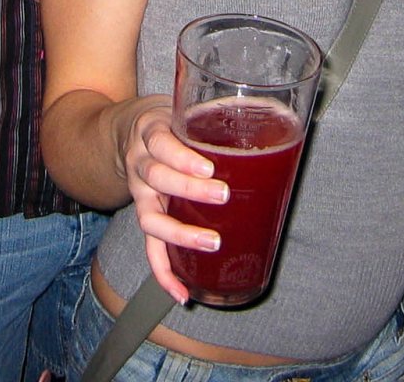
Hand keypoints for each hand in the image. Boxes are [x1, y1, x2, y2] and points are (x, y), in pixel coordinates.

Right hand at [122, 100, 225, 304]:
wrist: (130, 132)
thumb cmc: (170, 123)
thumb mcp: (185, 111)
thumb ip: (218, 114)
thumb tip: (273, 119)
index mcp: (153, 133)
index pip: (161, 143)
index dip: (182, 157)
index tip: (208, 167)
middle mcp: (141, 164)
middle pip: (157, 177)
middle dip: (189, 189)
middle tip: (222, 195)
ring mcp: (140, 194)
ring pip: (150, 216)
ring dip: (180, 233)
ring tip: (211, 241)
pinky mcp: (146, 217)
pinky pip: (149, 248)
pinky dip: (163, 272)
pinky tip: (181, 292)